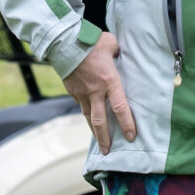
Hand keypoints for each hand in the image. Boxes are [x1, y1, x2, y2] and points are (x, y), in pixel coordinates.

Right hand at [62, 33, 135, 149]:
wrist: (64, 43)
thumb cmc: (91, 42)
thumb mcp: (112, 45)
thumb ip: (119, 54)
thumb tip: (120, 55)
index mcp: (109, 81)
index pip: (120, 107)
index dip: (126, 124)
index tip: (130, 136)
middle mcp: (95, 91)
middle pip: (100, 121)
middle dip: (105, 138)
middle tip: (108, 152)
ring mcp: (82, 93)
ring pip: (88, 117)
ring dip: (94, 132)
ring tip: (100, 143)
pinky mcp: (72, 92)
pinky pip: (82, 106)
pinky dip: (87, 115)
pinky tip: (90, 120)